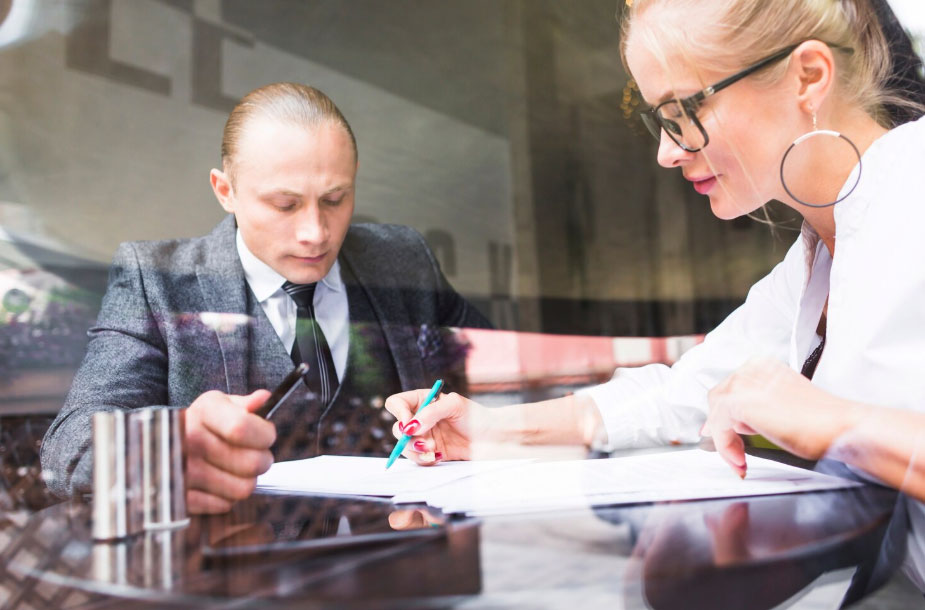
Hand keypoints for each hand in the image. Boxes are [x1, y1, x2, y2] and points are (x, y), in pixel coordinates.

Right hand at [185, 390, 275, 513]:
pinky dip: (226, 497)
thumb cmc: (204, 424)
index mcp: (203, 411)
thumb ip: (247, 404)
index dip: (264, 435)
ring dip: (245, 481)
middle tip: (253, 456)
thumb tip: (263, 398)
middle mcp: (188, 439)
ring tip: (234, 469)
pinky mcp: (179, 497)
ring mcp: (180, 470)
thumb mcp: (223, 406)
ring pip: (242, 488)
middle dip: (261, 461)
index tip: (266, 437)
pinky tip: (217, 483)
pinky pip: (223, 505)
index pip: (242, 428)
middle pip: (251, 463)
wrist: (163, 445)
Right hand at [384, 390, 489, 465]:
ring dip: (416, 451)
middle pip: (398, 428)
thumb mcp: (455, 406)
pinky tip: (439, 457)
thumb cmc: (477, 417)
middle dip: (410, 438)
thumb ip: (431, 412)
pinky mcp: (431, 453)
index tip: (409, 425)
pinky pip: (417, 458)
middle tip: (427, 442)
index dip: (398, 413)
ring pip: (405, 446)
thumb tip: (411, 425)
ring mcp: (425, 437)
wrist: (494, 439)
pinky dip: (424, 460)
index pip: (397, 403)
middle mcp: (421, 419)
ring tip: (434, 451)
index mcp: (424, 401)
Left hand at [704, 356, 850, 477]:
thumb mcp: (781, 407)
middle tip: (737, 453)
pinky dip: (725, 447)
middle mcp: (751, 369)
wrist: (841, 426)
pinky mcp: (740, 401)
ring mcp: (744, 383)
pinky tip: (741, 461)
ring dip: (725, 441)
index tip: (731, 438)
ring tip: (741, 460)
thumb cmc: (823, 422)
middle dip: (723, 428)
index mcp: (763, 366)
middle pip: (718, 398)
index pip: (731, 388)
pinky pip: (719, 426)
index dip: (726, 416)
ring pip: (716, 413)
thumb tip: (731, 423)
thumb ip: (755, 409)